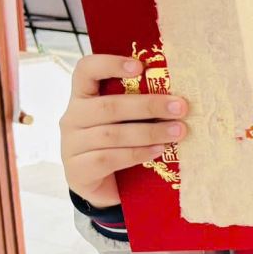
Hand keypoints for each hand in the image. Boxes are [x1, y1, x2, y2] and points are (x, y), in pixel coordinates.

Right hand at [61, 55, 188, 208]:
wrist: (107, 188)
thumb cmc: (121, 145)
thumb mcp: (128, 121)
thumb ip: (140, 106)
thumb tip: (179, 96)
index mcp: (83, 97)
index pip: (86, 70)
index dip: (109, 64)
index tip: (140, 66)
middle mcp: (73, 117)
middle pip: (108, 106)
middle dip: (148, 105)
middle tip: (180, 107)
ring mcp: (71, 145)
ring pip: (111, 134)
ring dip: (150, 132)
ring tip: (178, 132)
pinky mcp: (77, 170)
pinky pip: (108, 158)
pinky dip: (137, 154)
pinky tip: (158, 150)